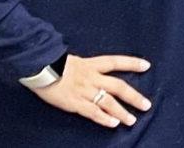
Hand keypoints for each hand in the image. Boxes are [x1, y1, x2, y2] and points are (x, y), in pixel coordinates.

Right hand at [29, 55, 152, 128]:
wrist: (37, 65)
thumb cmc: (48, 61)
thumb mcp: (68, 59)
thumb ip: (81, 67)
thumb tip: (86, 70)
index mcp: (90, 64)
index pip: (115, 62)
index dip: (131, 63)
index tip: (147, 66)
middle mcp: (91, 77)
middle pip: (118, 86)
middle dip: (133, 97)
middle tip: (146, 105)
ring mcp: (84, 91)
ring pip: (108, 102)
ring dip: (122, 112)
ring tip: (132, 121)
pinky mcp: (74, 102)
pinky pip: (93, 112)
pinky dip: (104, 118)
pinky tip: (113, 124)